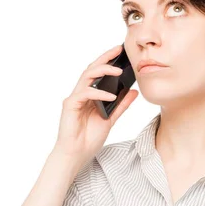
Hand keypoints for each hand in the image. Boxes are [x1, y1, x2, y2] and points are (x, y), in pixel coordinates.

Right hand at [53, 44, 138, 164]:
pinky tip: (111, 95)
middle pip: (91, 69)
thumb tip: (134, 91)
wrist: (76, 155)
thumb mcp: (111, 119)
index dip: (108, 60)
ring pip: (87, 77)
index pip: (98, 72)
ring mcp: (75, 98)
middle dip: (105, 58)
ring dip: (102, 71)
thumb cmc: (89, 138)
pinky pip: (85, 94)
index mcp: (90, 95)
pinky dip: (99, 93)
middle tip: (118, 50)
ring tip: (118, 71)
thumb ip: (121, 105)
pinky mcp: (70, 106)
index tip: (121, 51)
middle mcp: (81, 93)